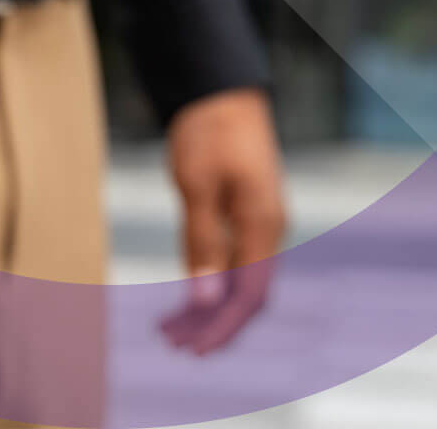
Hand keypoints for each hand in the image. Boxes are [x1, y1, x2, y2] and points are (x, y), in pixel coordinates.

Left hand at [163, 88, 286, 354]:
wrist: (219, 86)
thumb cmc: (208, 130)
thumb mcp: (196, 184)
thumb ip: (202, 242)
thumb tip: (205, 299)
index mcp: (262, 223)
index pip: (249, 296)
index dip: (222, 328)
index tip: (192, 349)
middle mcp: (267, 227)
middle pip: (245, 293)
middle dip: (211, 323)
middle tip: (170, 342)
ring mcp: (258, 218)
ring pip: (238, 277)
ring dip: (207, 304)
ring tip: (170, 325)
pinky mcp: (245, 209)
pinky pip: (233, 257)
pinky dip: (209, 278)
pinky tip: (185, 292)